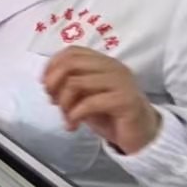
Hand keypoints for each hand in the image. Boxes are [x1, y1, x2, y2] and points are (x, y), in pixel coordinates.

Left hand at [43, 48, 161, 155]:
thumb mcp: (85, 97)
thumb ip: (69, 85)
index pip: (71, 52)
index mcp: (103, 62)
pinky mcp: (125, 100)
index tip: (45, 85)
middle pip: (70, 64)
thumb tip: (46, 82)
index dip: (52, 66)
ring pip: (76, 83)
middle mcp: (113, 67)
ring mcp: (122, 82)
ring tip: (66, 118)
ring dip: (63, 103)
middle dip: (53, 83)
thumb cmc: (110, 114)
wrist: (141, 135)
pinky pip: (90, 103)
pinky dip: (74, 115)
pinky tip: (73, 125)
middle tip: (52, 101)